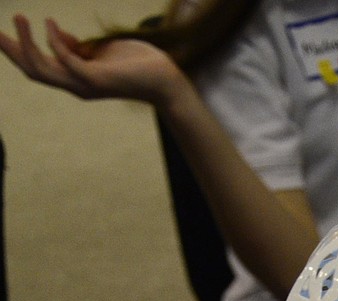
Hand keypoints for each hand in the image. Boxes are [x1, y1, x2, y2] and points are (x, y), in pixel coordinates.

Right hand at [0, 14, 184, 106]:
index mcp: (73, 78)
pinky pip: (68, 61)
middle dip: (11, 50)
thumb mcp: (97, 51)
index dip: (15, 51)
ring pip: (43, 69)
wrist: (161, 78)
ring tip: (18, 16)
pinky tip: (49, 23)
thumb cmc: (132, 63)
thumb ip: (75, 46)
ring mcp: (85, 85)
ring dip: (26, 44)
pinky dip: (55, 42)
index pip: (36, 66)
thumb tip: (54, 33)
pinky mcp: (98, 80)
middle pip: (32, 70)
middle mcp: (75, 85)